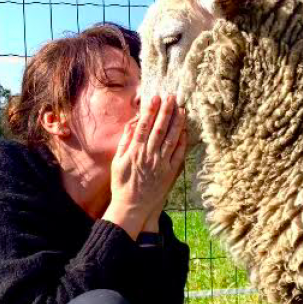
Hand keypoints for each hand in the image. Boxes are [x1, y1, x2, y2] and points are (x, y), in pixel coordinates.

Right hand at [102, 94, 187, 238]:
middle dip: (165, 111)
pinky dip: (182, 142)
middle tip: (171, 96)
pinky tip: (185, 130)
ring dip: (177, 123)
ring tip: (181, 108)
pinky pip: (178, 155)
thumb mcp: (117, 161)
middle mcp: (149, 156)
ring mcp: (160, 164)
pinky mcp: (169, 173)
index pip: (144, 126)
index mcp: (135, 151)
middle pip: (159, 129)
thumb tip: (133, 125)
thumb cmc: (122, 183)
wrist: (131, 207)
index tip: (155, 97)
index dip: (150, 111)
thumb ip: (125, 142)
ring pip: (171, 139)